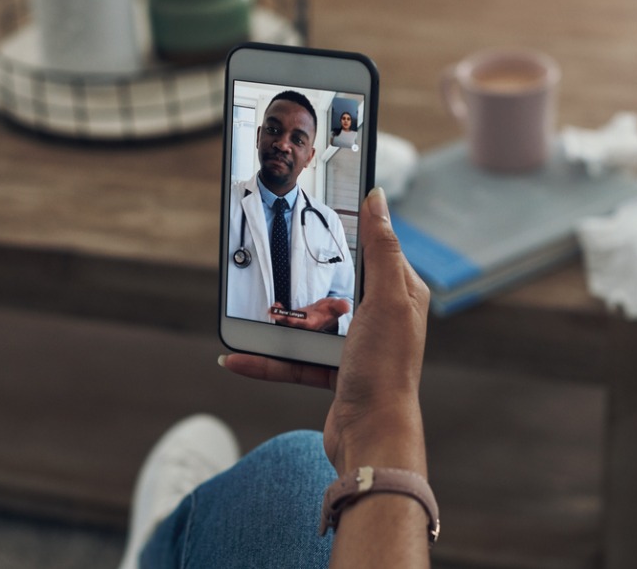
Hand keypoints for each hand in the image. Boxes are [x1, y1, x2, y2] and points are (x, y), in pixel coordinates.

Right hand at [222, 187, 430, 474]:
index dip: (349, 230)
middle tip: (273, 268)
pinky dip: (266, 359)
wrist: (372, 436)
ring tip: (248, 315)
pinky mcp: (334, 374)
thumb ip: (380, 249)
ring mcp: (356, 347)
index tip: (318, 211)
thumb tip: (377, 200)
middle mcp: (380, 318)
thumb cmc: (385, 369)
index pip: (374, 250)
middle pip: (333, 285)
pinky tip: (237, 356)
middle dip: (302, 282)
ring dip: (277, 323)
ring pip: (308, 324)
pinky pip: (294, 359)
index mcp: (399, 294)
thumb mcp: (385, 299)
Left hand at [270, 297, 349, 331]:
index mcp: (315, 323)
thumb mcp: (336, 307)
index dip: (299, 321)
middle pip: (293, 324)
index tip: (291, 318)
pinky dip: (279, 311)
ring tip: (272, 310)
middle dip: (284, 319)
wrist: (325, 313)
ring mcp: (298, 322)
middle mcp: (305, 325)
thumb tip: (345, 306)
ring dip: (279, 316)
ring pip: (286, 321)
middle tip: (276, 315)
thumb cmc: (331, 311)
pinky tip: (276, 306)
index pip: (306, 323)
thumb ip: (340, 306)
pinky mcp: (293, 317)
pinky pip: (284, 315)